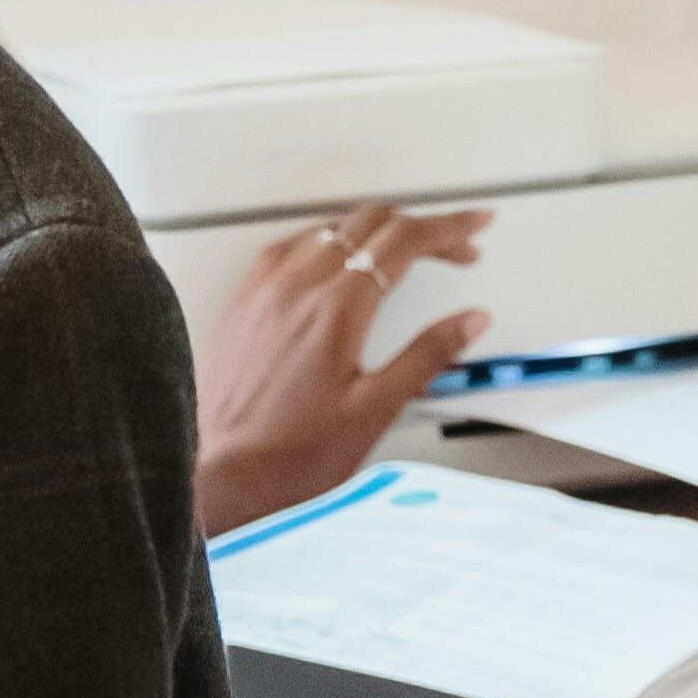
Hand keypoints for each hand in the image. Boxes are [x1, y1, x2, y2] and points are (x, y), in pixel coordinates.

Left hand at [193, 206, 491, 537]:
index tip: (473, 225)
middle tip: (451, 250)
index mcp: (336, 310)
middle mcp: (295, 288)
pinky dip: (328, 242)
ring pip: (330, 227)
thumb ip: (428, 356)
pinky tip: (337, 263)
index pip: (404, 241)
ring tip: (402, 255)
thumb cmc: (289, 455)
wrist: (223, 474)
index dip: (448, 227)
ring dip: (375, 231)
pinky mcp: (242, 301)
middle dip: (420, 228)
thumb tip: (468, 322)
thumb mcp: (376, 409)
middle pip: (370, 223)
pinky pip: (290, 246)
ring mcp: (263, 290)